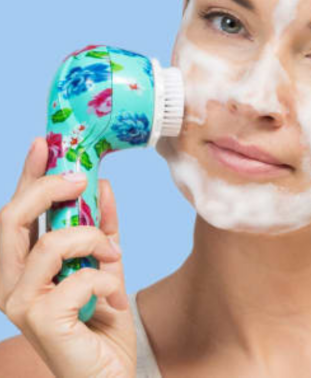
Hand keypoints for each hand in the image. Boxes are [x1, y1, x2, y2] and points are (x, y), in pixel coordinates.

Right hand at [0, 137, 135, 377]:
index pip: (16, 214)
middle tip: (83, 178)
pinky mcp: (41, 322)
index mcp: (22, 268)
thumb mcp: (107, 267)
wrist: (111, 375)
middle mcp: (10, 284)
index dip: (27, 176)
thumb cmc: (102, 326)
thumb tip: (102, 186)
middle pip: (11, 221)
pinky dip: (105, 280)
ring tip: (114, 255)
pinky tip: (113, 298)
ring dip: (90, 240)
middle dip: (48, 190)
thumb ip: (101, 230)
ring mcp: (20, 305)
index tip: (46, 142)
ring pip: (48, 245)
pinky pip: (77, 279)